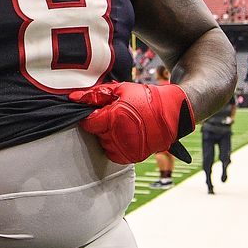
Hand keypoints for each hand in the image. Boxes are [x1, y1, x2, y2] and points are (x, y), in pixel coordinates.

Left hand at [72, 82, 192, 164]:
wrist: (174, 113)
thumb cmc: (147, 98)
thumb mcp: (120, 90)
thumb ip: (95, 95)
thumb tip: (73, 98)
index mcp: (114, 118)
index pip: (88, 122)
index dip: (92, 115)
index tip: (100, 111)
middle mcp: (119, 137)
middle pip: (96, 133)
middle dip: (102, 124)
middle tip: (117, 114)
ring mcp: (126, 149)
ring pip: (104, 144)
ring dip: (109, 135)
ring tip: (124, 124)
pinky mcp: (133, 157)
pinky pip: (114, 153)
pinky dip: (116, 145)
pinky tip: (126, 134)